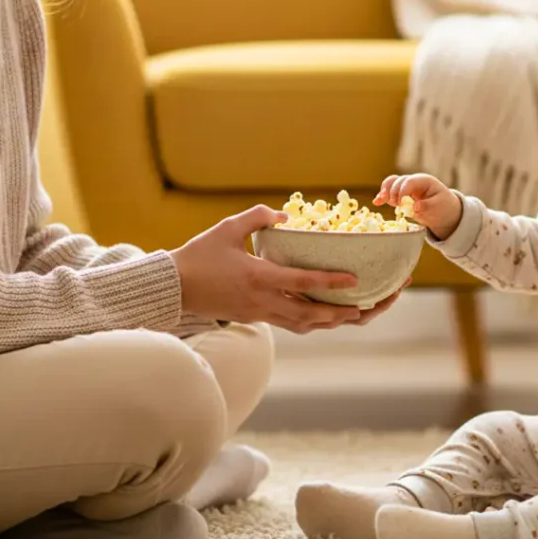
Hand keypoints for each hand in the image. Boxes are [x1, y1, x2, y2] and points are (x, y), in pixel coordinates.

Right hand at [171, 206, 370, 334]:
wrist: (173, 287)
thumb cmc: (199, 255)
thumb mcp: (228, 228)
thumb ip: (258, 217)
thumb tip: (284, 215)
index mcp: (258, 276)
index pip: (303, 281)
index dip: (331, 282)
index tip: (354, 280)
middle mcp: (261, 300)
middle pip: (309, 314)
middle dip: (338, 314)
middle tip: (364, 309)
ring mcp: (257, 313)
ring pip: (300, 324)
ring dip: (327, 322)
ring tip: (349, 316)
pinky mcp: (252, 318)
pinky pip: (287, 323)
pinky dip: (307, 322)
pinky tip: (320, 315)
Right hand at [375, 173, 462, 240]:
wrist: (445, 212)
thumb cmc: (444, 207)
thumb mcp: (439, 207)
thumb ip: (427, 206)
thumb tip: (414, 207)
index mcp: (424, 181)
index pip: (409, 181)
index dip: (402, 191)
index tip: (402, 204)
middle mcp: (414, 182)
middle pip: (398, 181)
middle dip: (394, 193)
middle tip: (396, 205)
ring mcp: (407, 188)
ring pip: (391, 184)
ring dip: (386, 193)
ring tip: (383, 201)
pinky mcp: (402, 196)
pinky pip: (389, 193)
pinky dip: (383, 197)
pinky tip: (376, 202)